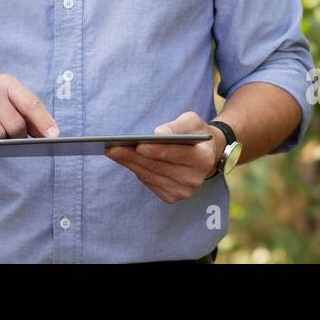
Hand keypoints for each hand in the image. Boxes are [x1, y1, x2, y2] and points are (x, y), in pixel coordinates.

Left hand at [105, 111, 221, 202]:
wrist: (205, 155)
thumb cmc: (195, 134)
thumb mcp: (192, 122)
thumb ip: (177, 126)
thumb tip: (158, 133)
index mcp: (203, 159)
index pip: (177, 154)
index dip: (157, 150)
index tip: (139, 145)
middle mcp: (195, 179)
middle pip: (159, 167)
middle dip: (134, 157)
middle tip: (113, 148)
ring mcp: (184, 191)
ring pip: (151, 176)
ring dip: (130, 164)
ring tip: (113, 152)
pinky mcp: (172, 197)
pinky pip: (150, 183)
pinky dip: (136, 170)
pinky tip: (124, 160)